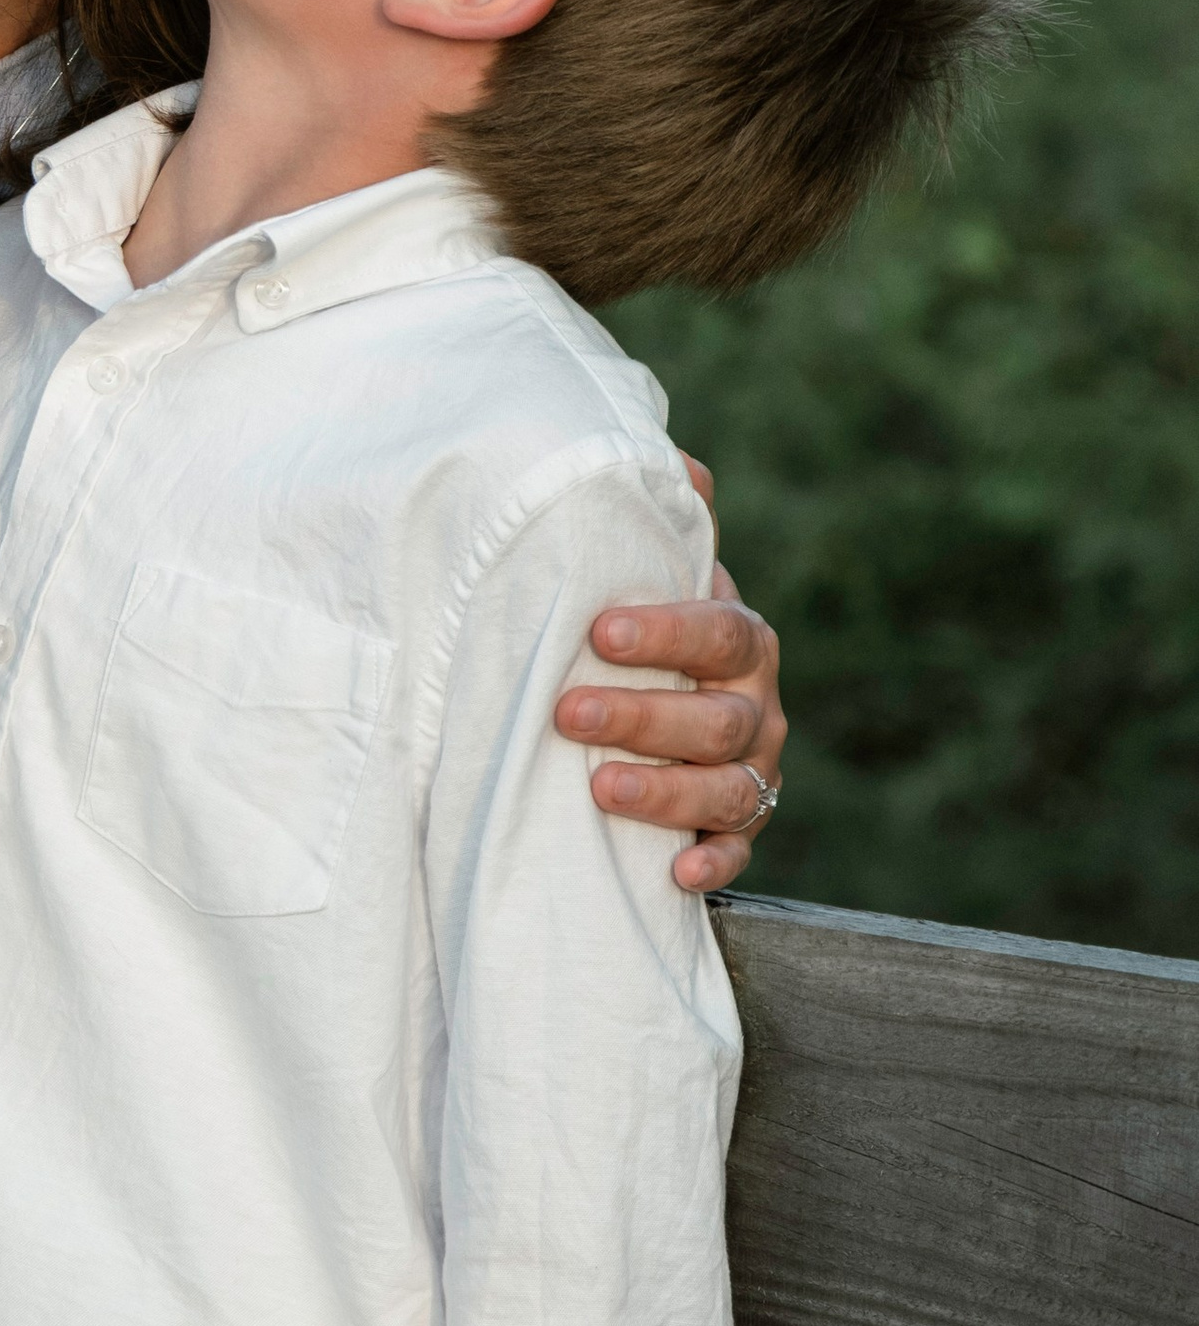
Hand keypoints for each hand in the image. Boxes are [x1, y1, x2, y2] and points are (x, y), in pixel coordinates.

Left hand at [554, 453, 783, 898]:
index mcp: (739, 638)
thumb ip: (662, 523)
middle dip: (645, 716)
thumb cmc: (650, 635)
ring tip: (599, 789)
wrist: (674, 710)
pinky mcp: (738, 830)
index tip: (599, 632)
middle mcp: (757, 706)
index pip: (719, 630)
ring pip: (730, 788)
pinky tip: (673, 872)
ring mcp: (753, 772)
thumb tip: (671, 453)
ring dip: (668, 792)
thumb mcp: (654, 575)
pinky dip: (713, 864)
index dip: (667, 631)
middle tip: (569, 713)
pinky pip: (739, 853)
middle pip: (720, 718)